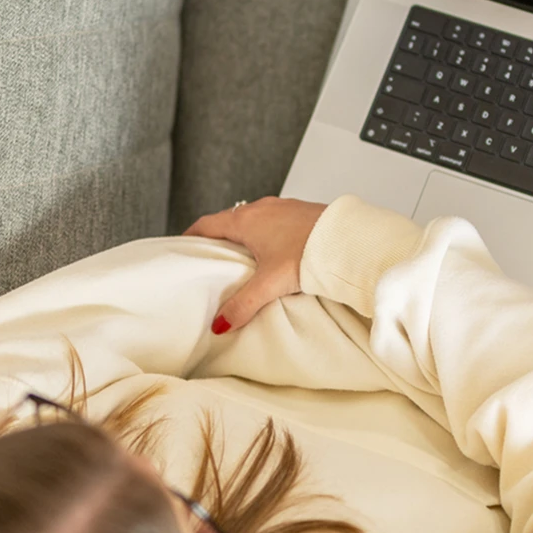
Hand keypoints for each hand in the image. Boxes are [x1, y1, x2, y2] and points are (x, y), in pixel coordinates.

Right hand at [183, 196, 327, 332]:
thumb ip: (242, 305)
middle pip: (230, 220)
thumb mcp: (270, 283)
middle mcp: (263, 207)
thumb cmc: (309, 252)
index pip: (207, 223)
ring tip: (244, 255)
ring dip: (246, 234)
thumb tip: (220, 325)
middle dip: (219, 236)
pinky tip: (277, 250)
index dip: (193, 235)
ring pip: (255, 219)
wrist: (348, 238)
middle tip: (211, 255)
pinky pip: (276, 220)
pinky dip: (268, 232)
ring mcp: (284, 207)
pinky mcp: (303, 212)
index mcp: (246, 220)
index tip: (184, 244)